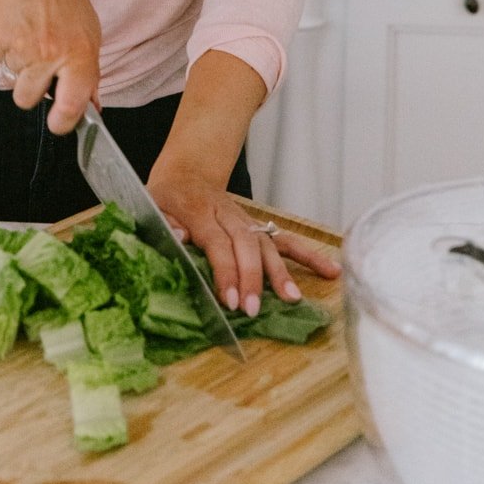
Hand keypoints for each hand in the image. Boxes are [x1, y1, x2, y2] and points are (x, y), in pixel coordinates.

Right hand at [0, 0, 100, 133]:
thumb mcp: (89, 31)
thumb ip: (89, 71)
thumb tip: (92, 106)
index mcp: (80, 54)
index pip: (73, 106)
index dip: (63, 122)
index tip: (59, 124)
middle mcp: (51, 55)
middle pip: (29, 99)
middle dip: (31, 89)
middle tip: (38, 66)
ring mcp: (22, 47)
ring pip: (13, 80)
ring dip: (18, 67)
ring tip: (29, 37)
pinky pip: (0, 60)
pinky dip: (7, 49)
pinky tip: (18, 27)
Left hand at [146, 166, 341, 315]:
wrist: (187, 173)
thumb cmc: (167, 197)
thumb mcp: (152, 205)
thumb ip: (163, 221)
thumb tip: (179, 236)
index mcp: (199, 211)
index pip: (217, 243)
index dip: (225, 271)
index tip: (231, 300)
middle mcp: (228, 215)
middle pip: (245, 245)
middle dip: (253, 278)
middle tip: (254, 310)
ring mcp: (247, 221)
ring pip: (268, 244)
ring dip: (281, 272)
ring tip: (293, 298)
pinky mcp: (258, 228)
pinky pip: (285, 241)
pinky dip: (308, 256)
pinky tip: (331, 271)